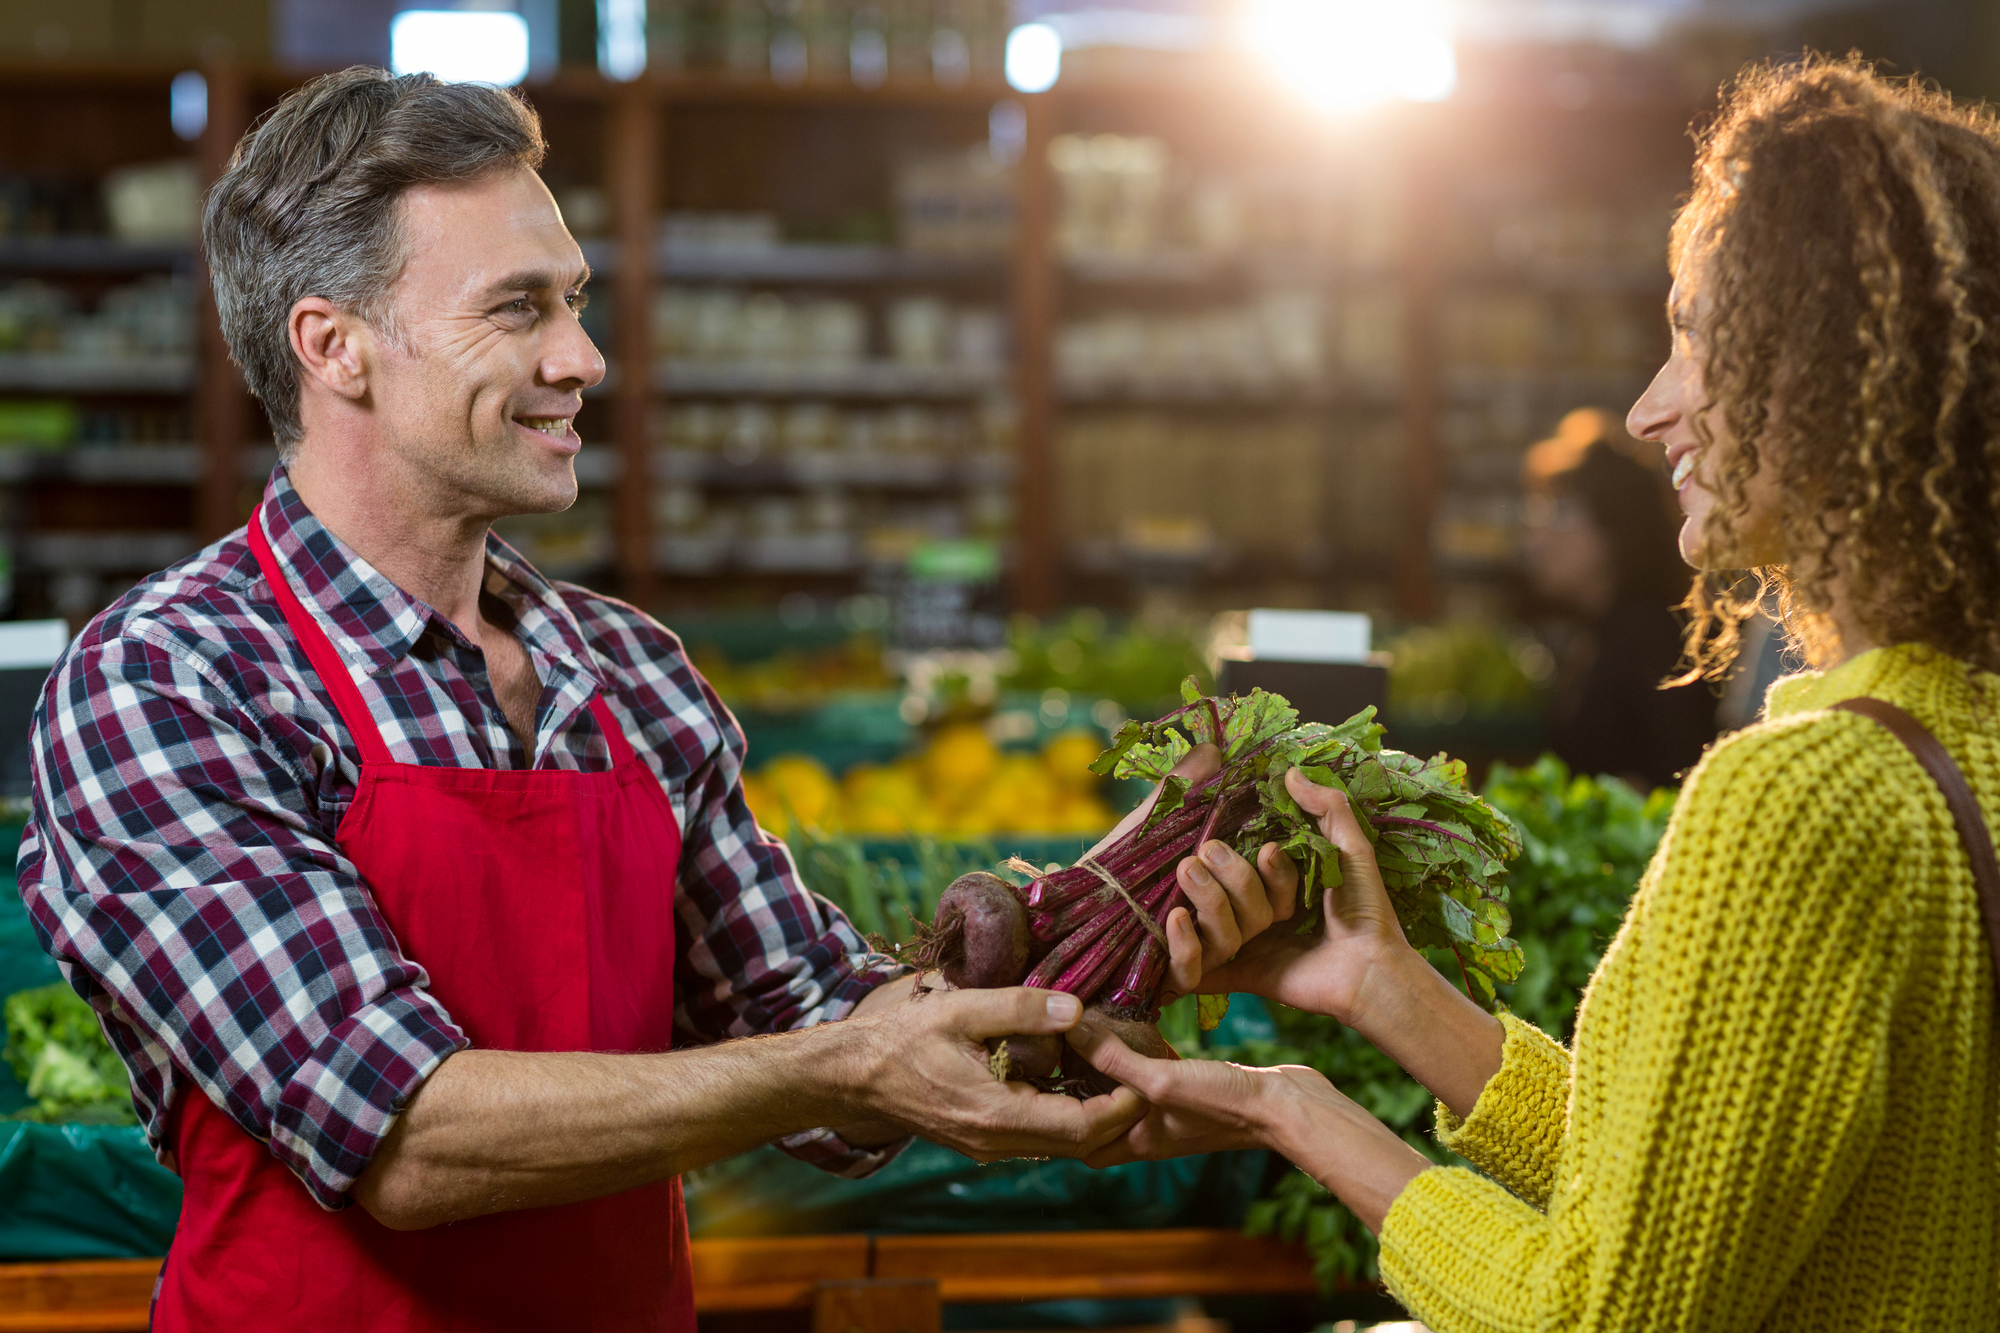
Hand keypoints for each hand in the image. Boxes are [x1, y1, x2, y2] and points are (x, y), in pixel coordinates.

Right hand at [849, 983, 1144, 1161]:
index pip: (1082, 1128)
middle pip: (1080, 1143)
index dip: (1122, 1106)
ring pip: (1062, 1144)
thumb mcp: (962, 1010)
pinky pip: (1039, 1136)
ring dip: (1095, 1116)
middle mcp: (998, 1142)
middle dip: (1119, 1114)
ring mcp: (990, 1146)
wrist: (855, 1076)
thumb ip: (1020, 1008)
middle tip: (1143, 1073)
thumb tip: (1076, 1008)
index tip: (1142, 1073)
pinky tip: (1074, 1079)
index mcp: (997, 1115)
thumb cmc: (904, 1040)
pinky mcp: (984, 1139)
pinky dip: (1067, 1114)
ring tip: (1117, 1073)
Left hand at [1064, 1016, 1316, 1162]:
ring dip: (1111, 1067)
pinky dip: (1143, 1055)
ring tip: (1088, 1032)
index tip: (1036, 1077)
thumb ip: (1116, 1059)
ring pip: (1129, 1092)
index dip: (1056, 1117)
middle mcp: (1153, 1132)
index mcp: (1139, 1142)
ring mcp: (1175, 1113)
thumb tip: (1071, 1030)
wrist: (1290, 1108)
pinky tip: (1140, 1027)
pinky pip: (1156, 1075)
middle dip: (1078, 1087)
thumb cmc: (1226, 1103)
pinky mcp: (1195, 1091)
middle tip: (1056, 1048)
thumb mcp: (1162, 1080)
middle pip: (1101, 1114)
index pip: (1081, 1141)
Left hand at [1089, 744, 1301, 1000]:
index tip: (1270, 846)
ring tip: (1186, 868)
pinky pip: (1190, 971)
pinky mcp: (1167, 980)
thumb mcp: (1150, 824)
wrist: (1066, 908)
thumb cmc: (1118, 867)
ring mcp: (1199, 957)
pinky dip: (1185, 944)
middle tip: (1208, 848)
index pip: (1277, 894)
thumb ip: (1182, 791)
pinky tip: (1171, 917)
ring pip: (1230, 941)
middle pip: (1259, 916)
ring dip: (1212, 902)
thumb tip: (1211, 749)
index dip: (1282, 875)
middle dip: (1240, 880)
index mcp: (1231, 896)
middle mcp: (1223, 929)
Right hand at [1193, 769, 1414, 1026]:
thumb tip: (1290, 771)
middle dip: (1220, 871)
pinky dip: (1181, 947)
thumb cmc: (1366, 911)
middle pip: (1223, 889)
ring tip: (1194, 872)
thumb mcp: (1351, 850)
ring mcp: (1241, 948)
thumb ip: (1328, 808)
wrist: (1370, 970)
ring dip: (1204, 898)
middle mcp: (1254, 914)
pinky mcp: (1233, 978)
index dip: (1243, 852)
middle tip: (1207, 853)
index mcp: (1277, 885)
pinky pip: (1193, 968)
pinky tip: (1179, 919)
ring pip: (1208, 920)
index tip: (1257, 844)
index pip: (1244, 861)